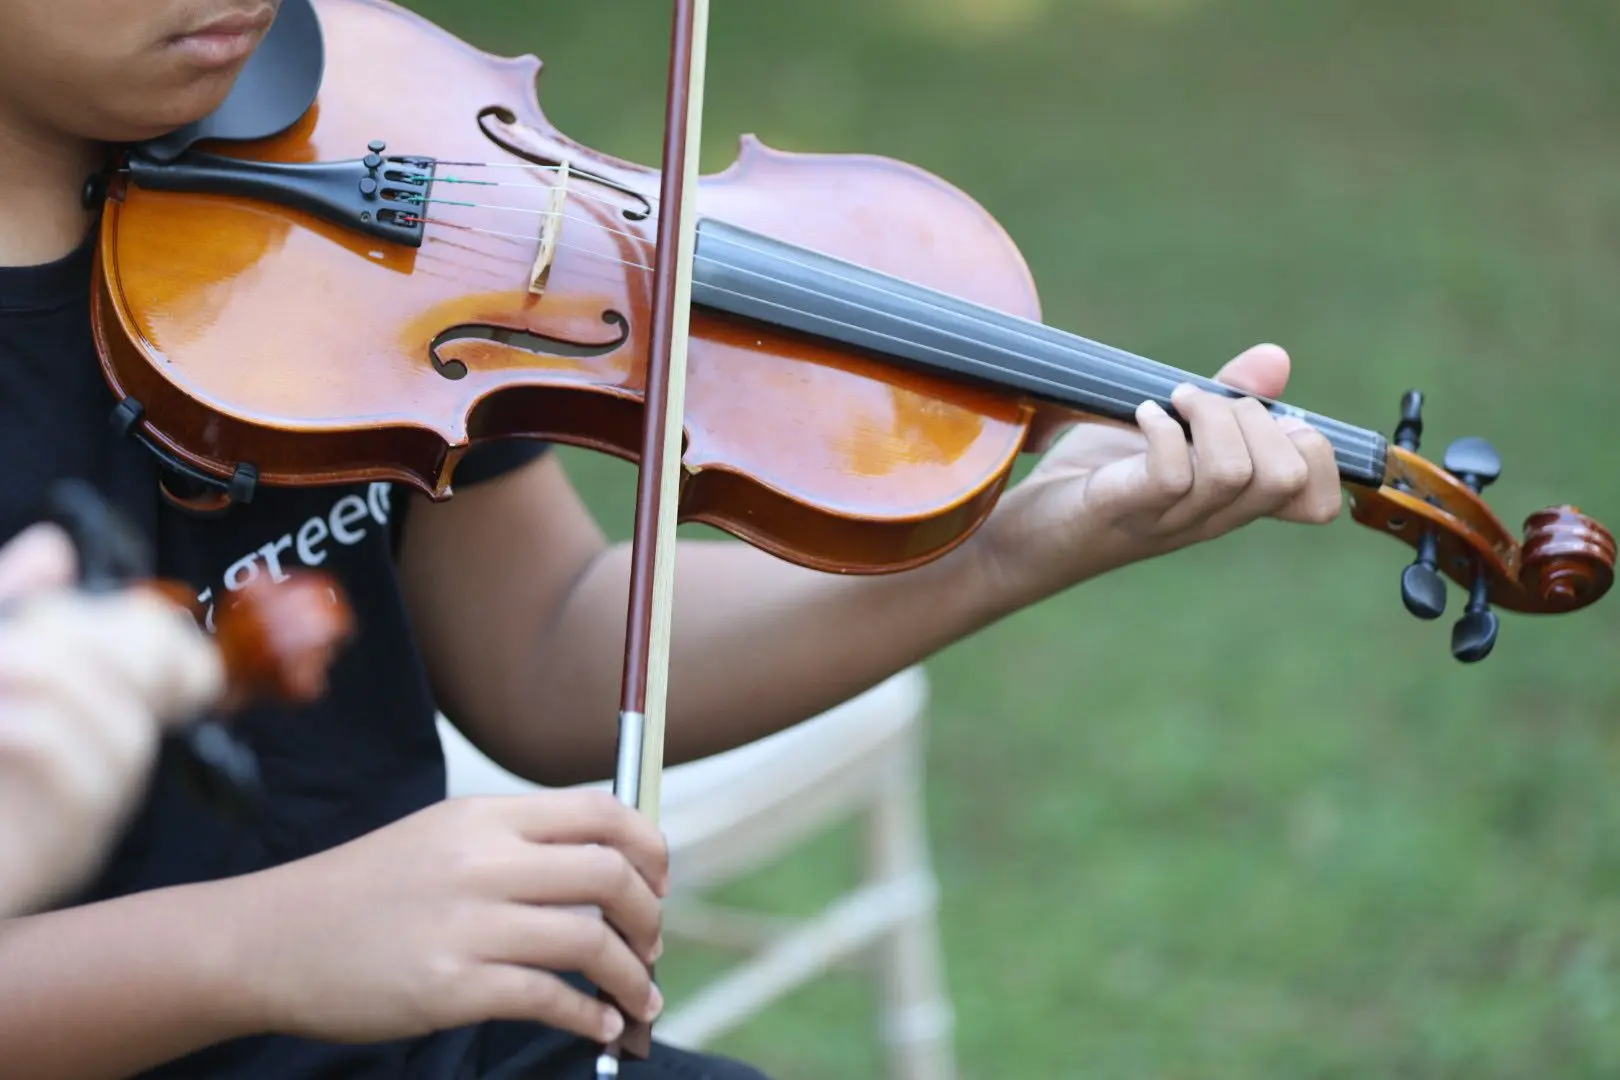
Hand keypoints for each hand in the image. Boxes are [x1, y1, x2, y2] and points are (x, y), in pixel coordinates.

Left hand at [0, 525, 223, 914]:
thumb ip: (9, 606)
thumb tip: (53, 546)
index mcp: (87, 721)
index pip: (175, 671)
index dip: (165, 637)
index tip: (123, 613)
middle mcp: (102, 771)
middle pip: (155, 693)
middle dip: (97, 639)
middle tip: (27, 631)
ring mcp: (85, 821)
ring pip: (123, 733)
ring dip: (52, 676)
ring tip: (1, 668)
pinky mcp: (61, 856)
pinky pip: (81, 775)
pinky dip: (33, 728)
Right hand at [239, 791, 667, 1046]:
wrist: (270, 938)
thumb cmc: (362, 892)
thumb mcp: (440, 837)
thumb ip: (515, 843)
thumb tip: (604, 865)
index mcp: (485, 816)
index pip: (602, 811)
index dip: (649, 847)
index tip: (659, 881)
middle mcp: (482, 860)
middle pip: (610, 874)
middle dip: (651, 916)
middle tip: (653, 946)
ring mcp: (466, 924)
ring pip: (590, 940)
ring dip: (633, 977)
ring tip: (640, 999)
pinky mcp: (449, 987)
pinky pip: (548, 999)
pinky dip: (588, 1016)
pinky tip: (597, 1027)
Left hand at [977, 343, 1343, 604]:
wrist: (1020, 532)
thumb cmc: (1092, 479)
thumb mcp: (1166, 432)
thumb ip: (1223, 402)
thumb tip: (1277, 360)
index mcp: (1229, 503)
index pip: (1318, 499)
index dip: (1314, 451)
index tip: (1262, 417)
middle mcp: (1209, 519)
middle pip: (1288, 477)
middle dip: (1256, 420)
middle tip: (1201, 404)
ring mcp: (1167, 519)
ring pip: (1237, 474)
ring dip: (1209, 418)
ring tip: (1171, 403)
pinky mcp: (1122, 509)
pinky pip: (1172, 475)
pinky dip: (1161, 430)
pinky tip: (1141, 415)